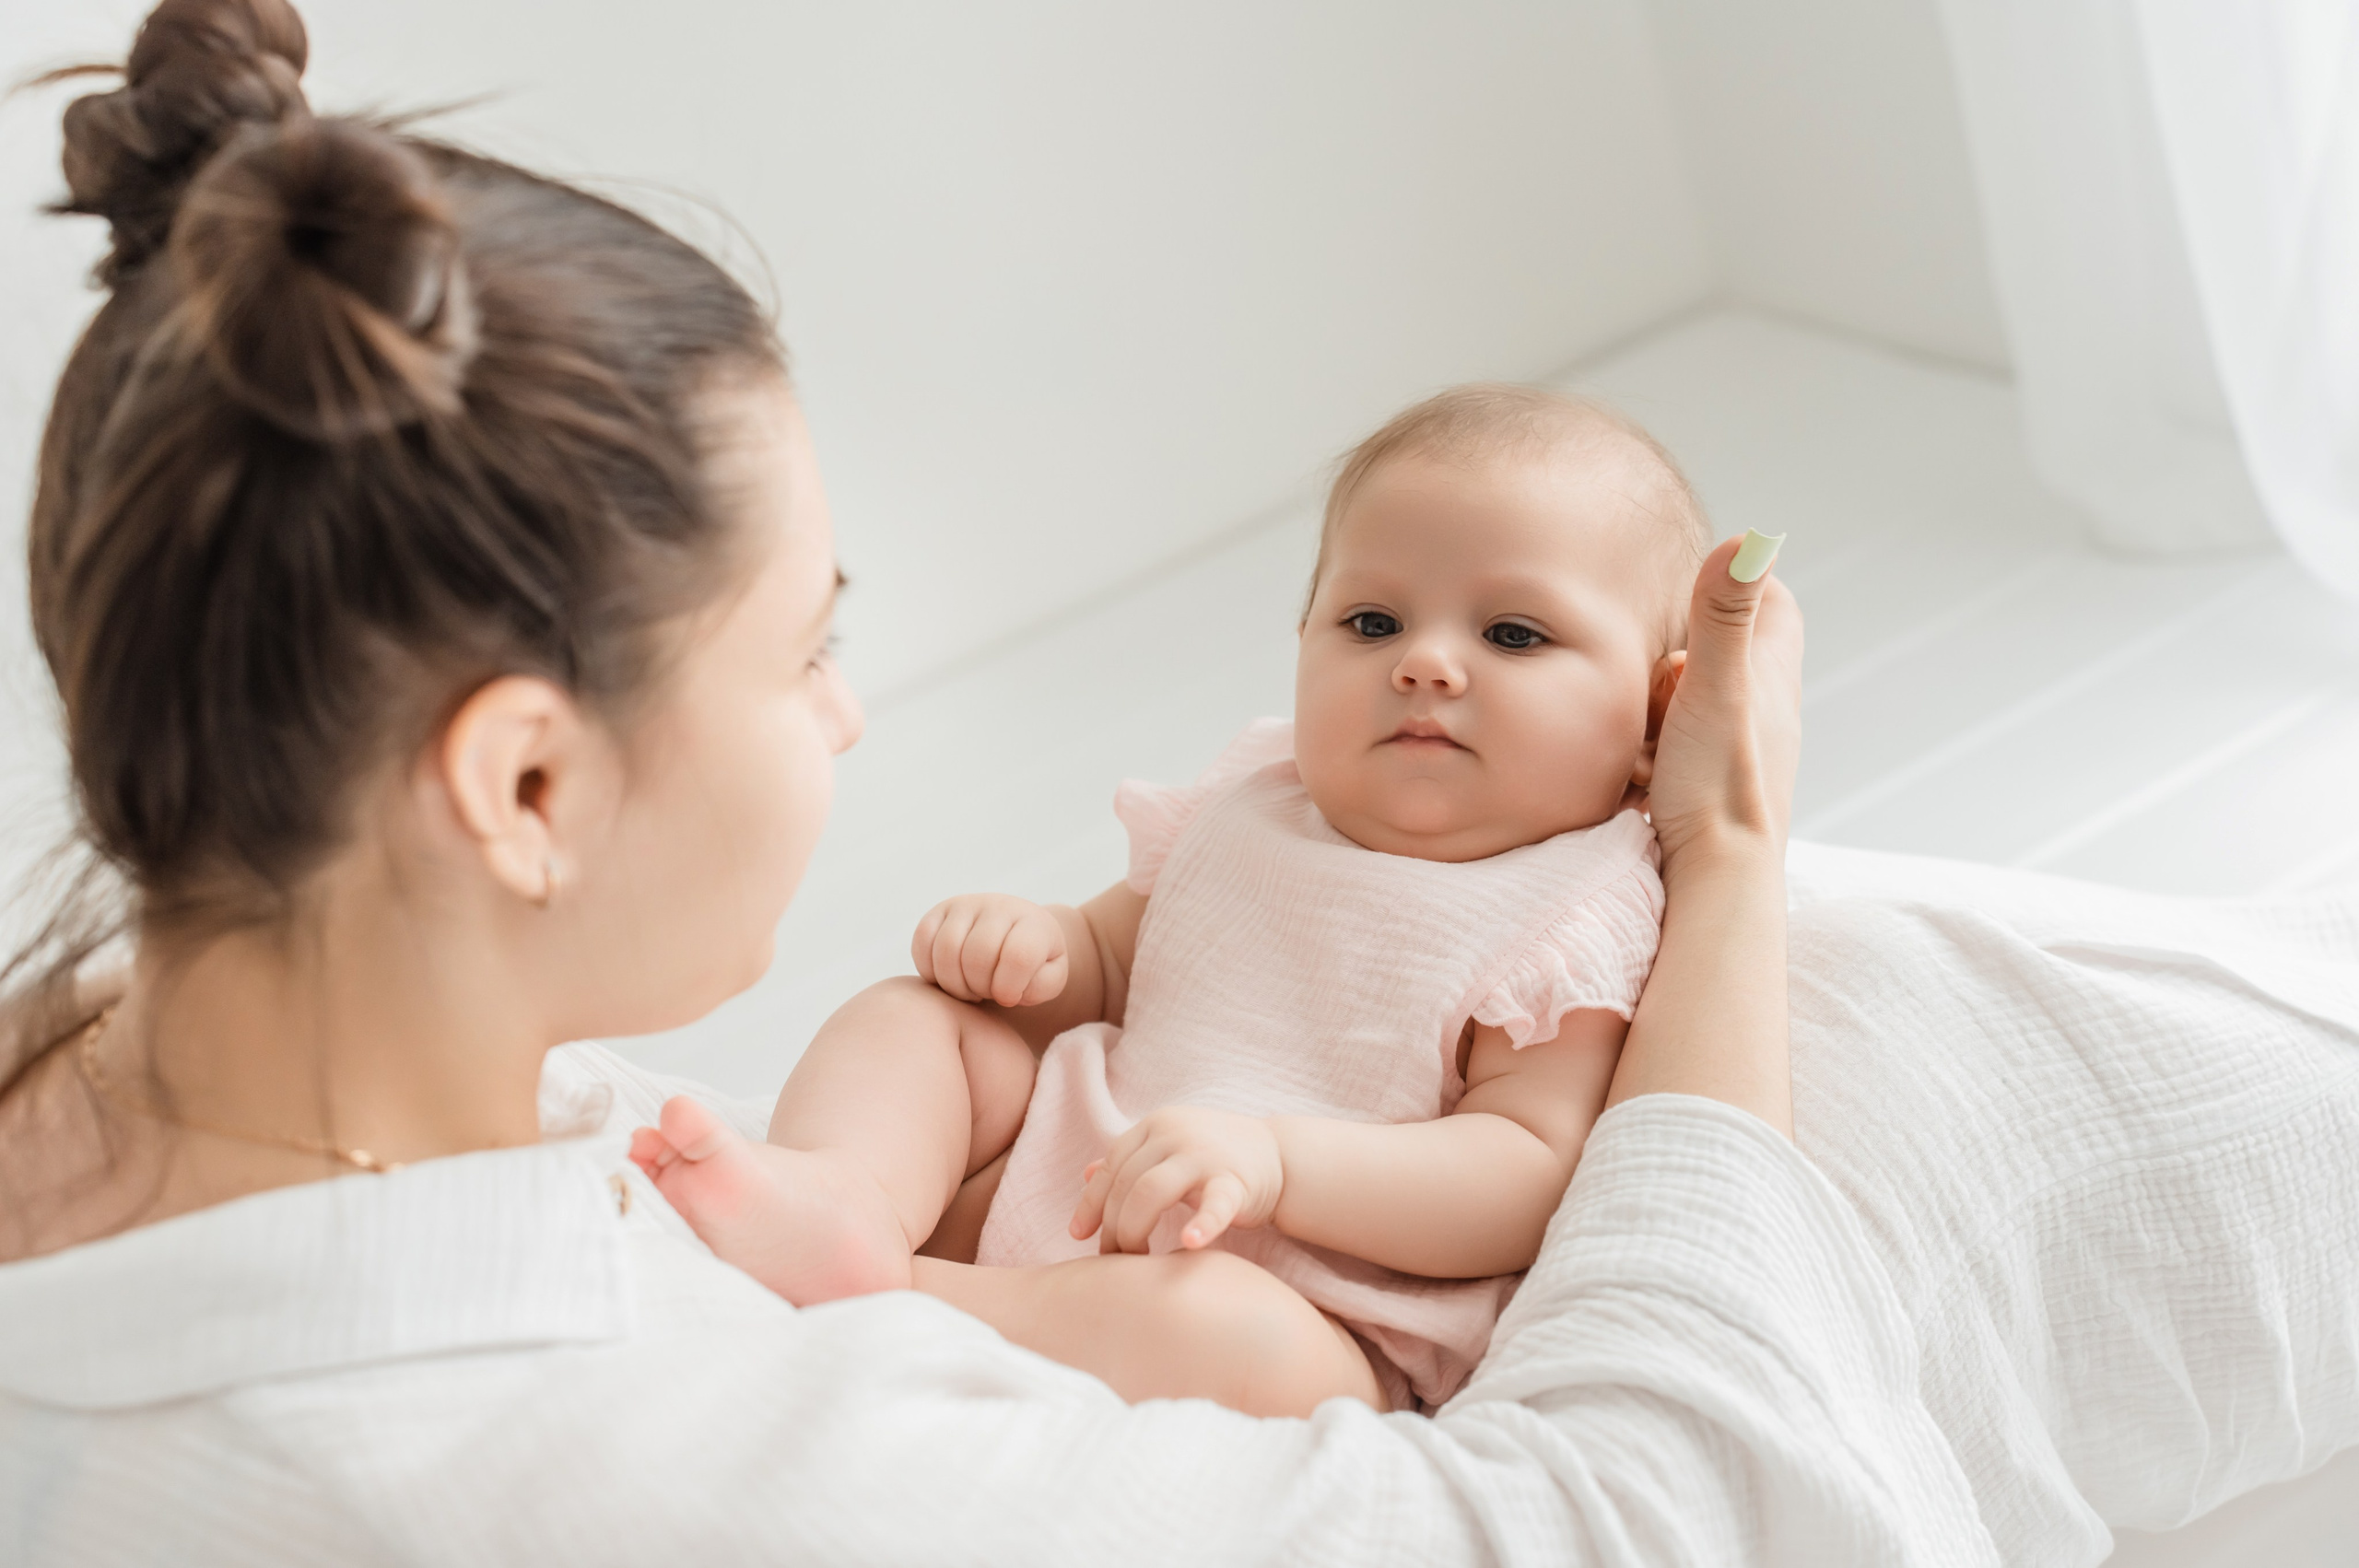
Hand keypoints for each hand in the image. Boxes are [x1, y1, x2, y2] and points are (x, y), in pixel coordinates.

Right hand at [912, 893, 1069, 1006]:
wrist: (1015, 937)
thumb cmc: (1034, 965)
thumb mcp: (1050, 979)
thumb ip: (1040, 986)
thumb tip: (1008, 990)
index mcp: (1034, 923)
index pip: (1018, 956)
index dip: (1009, 988)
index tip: (1009, 998)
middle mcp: (998, 906)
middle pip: (977, 956)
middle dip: (979, 988)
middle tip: (986, 994)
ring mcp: (966, 906)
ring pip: (946, 951)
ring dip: (955, 984)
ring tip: (970, 989)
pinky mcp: (938, 912)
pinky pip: (921, 943)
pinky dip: (930, 971)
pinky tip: (950, 978)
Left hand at [1071, 1106, 1283, 1253]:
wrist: (1279, 1156)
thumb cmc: (1216, 1157)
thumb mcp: (1170, 1149)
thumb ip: (1132, 1160)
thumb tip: (1085, 1173)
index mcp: (1157, 1124)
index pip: (1112, 1165)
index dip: (1091, 1202)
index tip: (1078, 1235)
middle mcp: (1176, 1133)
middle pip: (1126, 1183)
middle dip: (1113, 1225)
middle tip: (1113, 1258)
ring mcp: (1206, 1154)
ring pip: (1151, 1191)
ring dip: (1135, 1230)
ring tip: (1138, 1259)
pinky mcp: (1236, 1180)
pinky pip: (1213, 1204)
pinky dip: (1200, 1225)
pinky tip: (1188, 1245)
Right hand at [1645, 534, 1804, 873]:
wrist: (1717, 881)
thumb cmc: (1718, 786)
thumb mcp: (1711, 688)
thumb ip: (1723, 616)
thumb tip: (1747, 539)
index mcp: (1771, 676)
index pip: (1774, 602)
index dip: (1740, 581)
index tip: (1697, 583)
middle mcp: (1765, 710)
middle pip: (1731, 649)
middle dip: (1688, 645)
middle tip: (1655, 662)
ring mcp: (1740, 749)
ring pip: (1701, 698)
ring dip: (1665, 699)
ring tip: (1643, 719)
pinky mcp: (1711, 783)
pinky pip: (1681, 743)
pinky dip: (1656, 742)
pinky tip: (1637, 760)